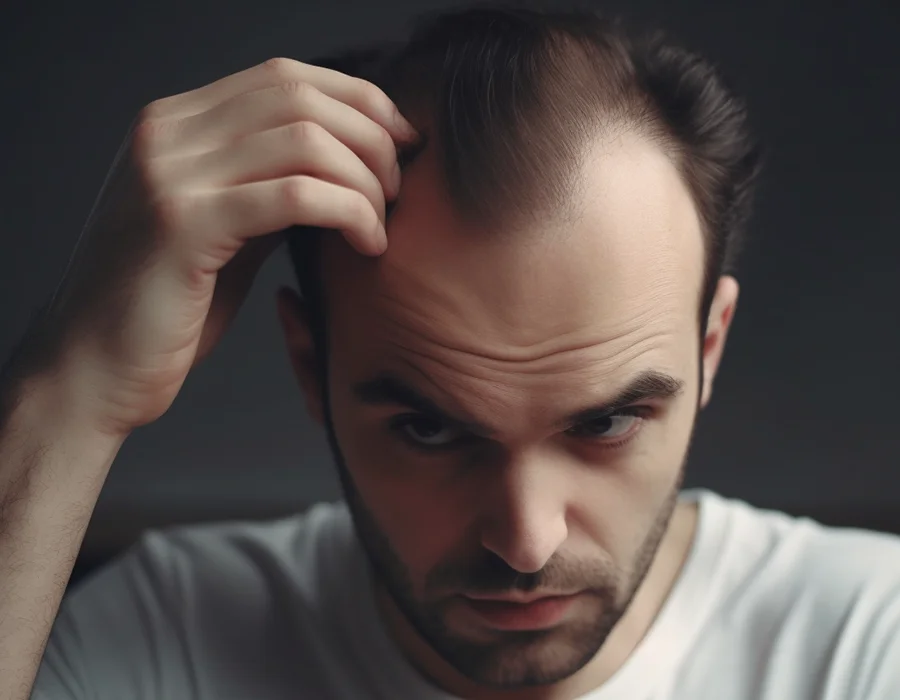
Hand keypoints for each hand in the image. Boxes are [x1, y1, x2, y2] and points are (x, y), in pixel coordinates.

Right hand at [39, 57, 417, 438]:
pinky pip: (294, 195)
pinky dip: (348, 213)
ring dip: (365, 181)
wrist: (96, 368)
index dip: (358, 99)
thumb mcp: (229, 230)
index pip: (284, 76)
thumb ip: (273, 187)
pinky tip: (367, 246)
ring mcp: (170, 173)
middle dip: (370, 137)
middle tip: (399, 188)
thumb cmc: (171, 308)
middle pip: (300, 96)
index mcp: (175, 124)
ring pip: (304, 140)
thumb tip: (349, 165)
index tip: (402, 141)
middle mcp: (167, 133)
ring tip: (382, 226)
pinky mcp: (183, 223)